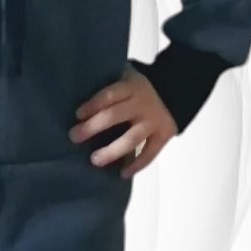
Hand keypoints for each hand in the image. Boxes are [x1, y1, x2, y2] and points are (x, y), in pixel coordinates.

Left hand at [69, 63, 177, 178]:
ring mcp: (153, 121)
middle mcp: (142, 104)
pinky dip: (137, 165)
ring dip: (112, 151)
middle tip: (74, 137)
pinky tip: (123, 174)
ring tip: (95, 160)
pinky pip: (150, 153)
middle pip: (114, 116)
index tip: (77, 116)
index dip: (92, 105)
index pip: (108, 95)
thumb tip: (78, 92)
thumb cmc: (139, 86)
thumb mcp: (126, 76)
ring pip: (131, 139)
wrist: (175, 89)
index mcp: (131, 87)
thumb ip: (109, 82)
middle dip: (92, 127)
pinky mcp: (164, 135)